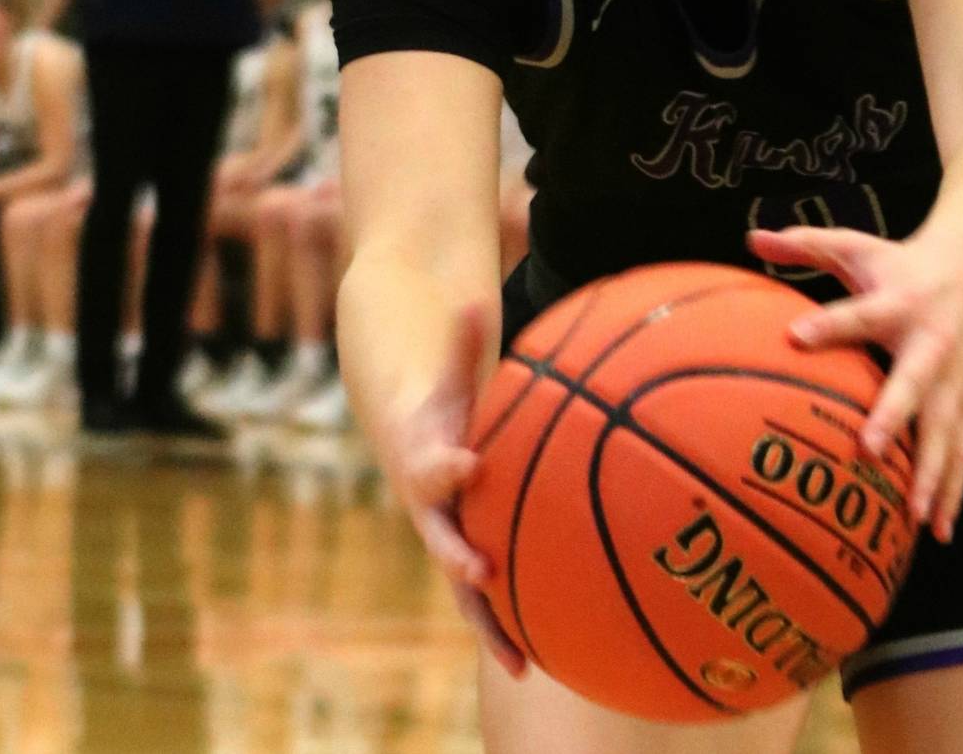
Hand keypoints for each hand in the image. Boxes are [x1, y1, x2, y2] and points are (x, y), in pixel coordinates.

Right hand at [372, 301, 525, 676]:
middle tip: (484, 577)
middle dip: (462, 561)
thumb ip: (463, 339)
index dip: (446, 467)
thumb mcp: (449, 364)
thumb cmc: (440, 389)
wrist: (406, 423)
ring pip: (466, 585)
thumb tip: (474, 299)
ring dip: (491, 619)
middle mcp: (431, 504)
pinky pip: (491, 591)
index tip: (468, 465)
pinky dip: (514, 620)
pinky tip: (556, 653)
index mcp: (423, 457)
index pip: (430, 464)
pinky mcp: (468, 550)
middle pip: (441, 541)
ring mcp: (446, 533)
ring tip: (523, 662)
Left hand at [746, 226, 962, 543]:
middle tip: (869, 449)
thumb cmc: (903, 265)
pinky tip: (939, 533)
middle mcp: (932, 344)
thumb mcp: (857, 247)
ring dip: (934, 474)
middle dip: (896, 416)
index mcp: (899, 303)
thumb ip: (806, 245)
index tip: (795, 334)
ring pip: (947, 430)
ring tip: (915, 517)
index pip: (860, 314)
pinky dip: (954, 492)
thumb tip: (751, 234)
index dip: (829, 324)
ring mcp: (956, 379)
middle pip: (915, 383)